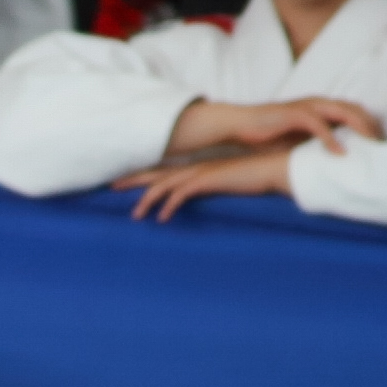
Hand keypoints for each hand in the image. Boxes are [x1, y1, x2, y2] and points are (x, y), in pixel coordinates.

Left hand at [115, 145, 290, 219]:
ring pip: (165, 185)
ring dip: (147, 200)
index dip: (143, 175)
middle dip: (133, 180)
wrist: (274, 169)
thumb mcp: (227, 185)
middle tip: (112, 186)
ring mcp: (201, 172)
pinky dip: (169, 206)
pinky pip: (183, 194)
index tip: (125, 181)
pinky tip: (161, 219)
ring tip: (134, 216)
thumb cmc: (253, 179)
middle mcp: (195, 168)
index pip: (164, 171)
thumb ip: (213, 191)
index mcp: (197, 168)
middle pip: (156, 173)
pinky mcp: (209, 180)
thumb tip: (204, 201)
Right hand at [173, 95, 382, 155]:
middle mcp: (319, 103)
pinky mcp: (294, 114)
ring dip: (360, 131)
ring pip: (344, 113)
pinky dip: (332, 140)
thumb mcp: (298, 141)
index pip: (356, 113)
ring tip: (371, 148)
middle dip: (373, 128)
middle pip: (357, 110)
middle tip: (384, 149)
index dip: (371, 128)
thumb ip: (317, 146)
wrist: (238, 124)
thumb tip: (335, 163)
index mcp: (322, 108)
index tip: (381, 147)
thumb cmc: (267, 134)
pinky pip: (319, 125)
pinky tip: (341, 154)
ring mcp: (307, 106)